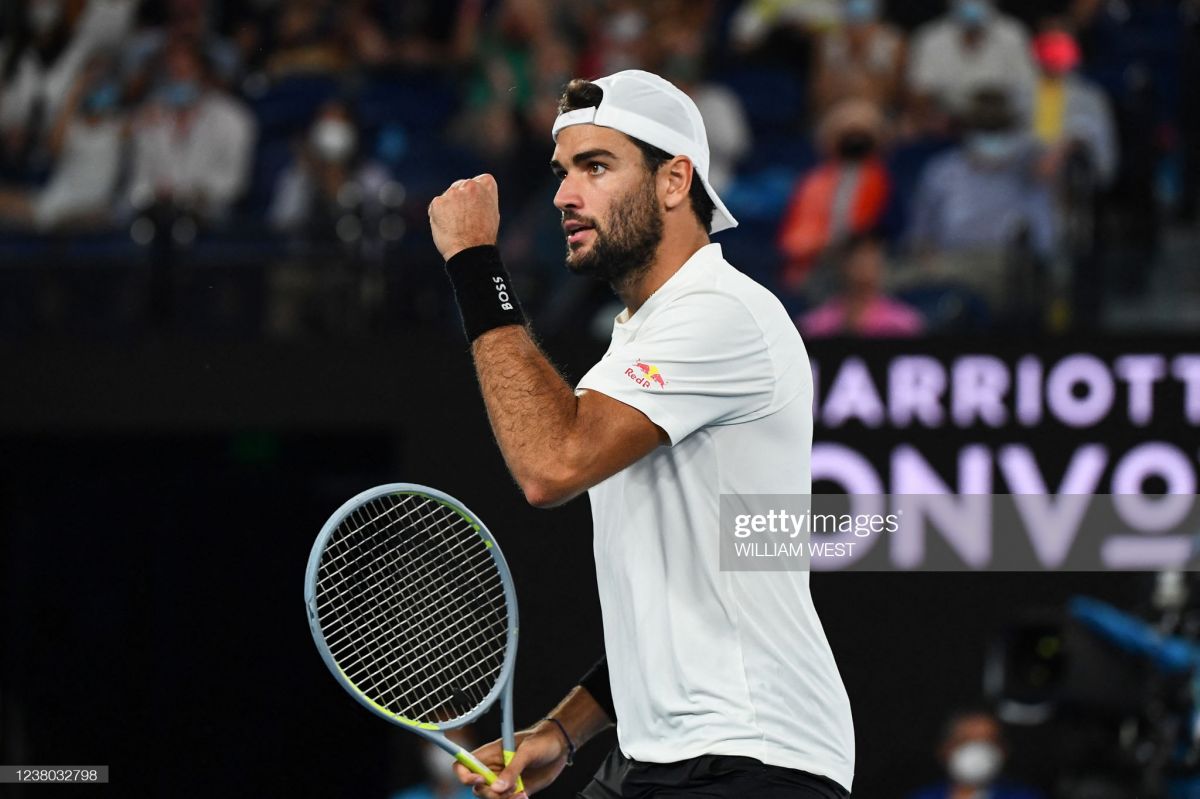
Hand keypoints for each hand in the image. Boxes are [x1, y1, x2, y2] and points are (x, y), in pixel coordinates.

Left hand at [428, 174, 500, 260]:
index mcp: (485, 184)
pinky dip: (439, 215)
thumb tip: (473, 193)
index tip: (477, 208)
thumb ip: (483, 197)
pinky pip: (436, 206)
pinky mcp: (437, 202)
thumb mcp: (492, 212)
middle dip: (461, 199)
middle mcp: (469, 185)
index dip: (477, 196)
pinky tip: (447, 227)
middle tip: (465, 219)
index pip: (480, 181)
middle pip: (461, 186)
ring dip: (449, 207)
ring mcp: (452, 193)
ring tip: (457, 225)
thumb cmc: (483, 236)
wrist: (469, 251)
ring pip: (448, 196)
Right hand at [453, 723, 569, 797]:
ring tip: (521, 794)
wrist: (561, 746)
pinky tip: (525, 797)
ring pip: (492, 798)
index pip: (463, 765)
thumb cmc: (542, 741)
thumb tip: (497, 788)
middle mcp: (493, 769)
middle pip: (477, 788)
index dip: (464, 775)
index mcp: (489, 754)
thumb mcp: (527, 752)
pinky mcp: (515, 790)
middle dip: (489, 794)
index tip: (480, 780)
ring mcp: (503, 781)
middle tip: (507, 791)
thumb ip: (512, 769)